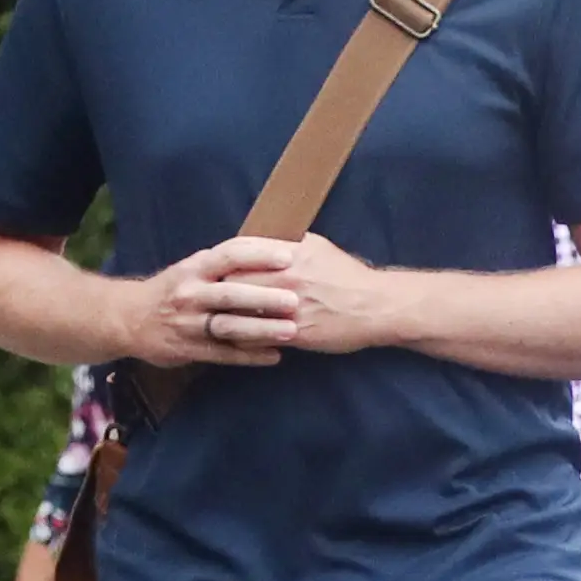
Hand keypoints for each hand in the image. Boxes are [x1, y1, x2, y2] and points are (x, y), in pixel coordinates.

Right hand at [133, 236, 302, 367]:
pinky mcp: (188, 348)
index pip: (229, 255)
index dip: (258, 255)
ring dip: (261, 329)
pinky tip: (274, 356)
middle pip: (230, 294)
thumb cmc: (171, 290)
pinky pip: (223, 353)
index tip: (288, 256)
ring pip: (228, 326)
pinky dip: (249, 356)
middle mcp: (190, 293)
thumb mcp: (191, 269)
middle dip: (264, 297)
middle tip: (295, 300)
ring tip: (291, 332)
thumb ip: (223, 266)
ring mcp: (188, 323)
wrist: (128, 318)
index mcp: (194, 268)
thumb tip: (270, 253)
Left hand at [209, 232, 407, 356]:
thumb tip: (261, 240)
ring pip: (242, 312)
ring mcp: (290, 307)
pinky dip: (242, 339)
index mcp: (292, 252)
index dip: (220, 260)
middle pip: (234, 282)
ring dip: (224, 317)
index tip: (209, 267)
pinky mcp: (296, 334)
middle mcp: (288, 277)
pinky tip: (234, 340)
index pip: (241, 252)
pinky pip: (258, 337)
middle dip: (217, 290)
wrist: (376, 307)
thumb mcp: (318, 247)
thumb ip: (288, 243)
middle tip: (204, 297)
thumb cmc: (347, 276)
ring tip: (212, 319)